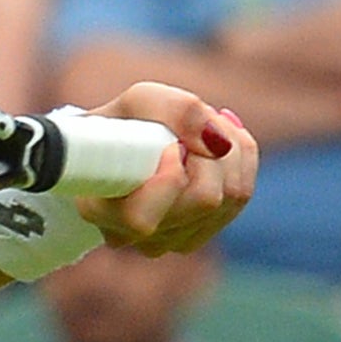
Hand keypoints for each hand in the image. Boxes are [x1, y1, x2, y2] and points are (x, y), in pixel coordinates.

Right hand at [71, 83, 256, 256]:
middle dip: (210, 150)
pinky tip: (213, 145)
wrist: (122, 139)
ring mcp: (168, 242)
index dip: (169, 176)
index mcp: (99, 210)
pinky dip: (238, 160)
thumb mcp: (140, 100)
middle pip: (205, 201)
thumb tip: (220, 143)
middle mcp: (133, 237)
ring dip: (228, 150)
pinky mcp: (198, 234)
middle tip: (192, 123)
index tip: (169, 145)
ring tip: (199, 129)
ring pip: (231, 198)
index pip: (143, 219)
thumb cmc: (123, 121)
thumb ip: (177, 111)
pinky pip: (241, 196)